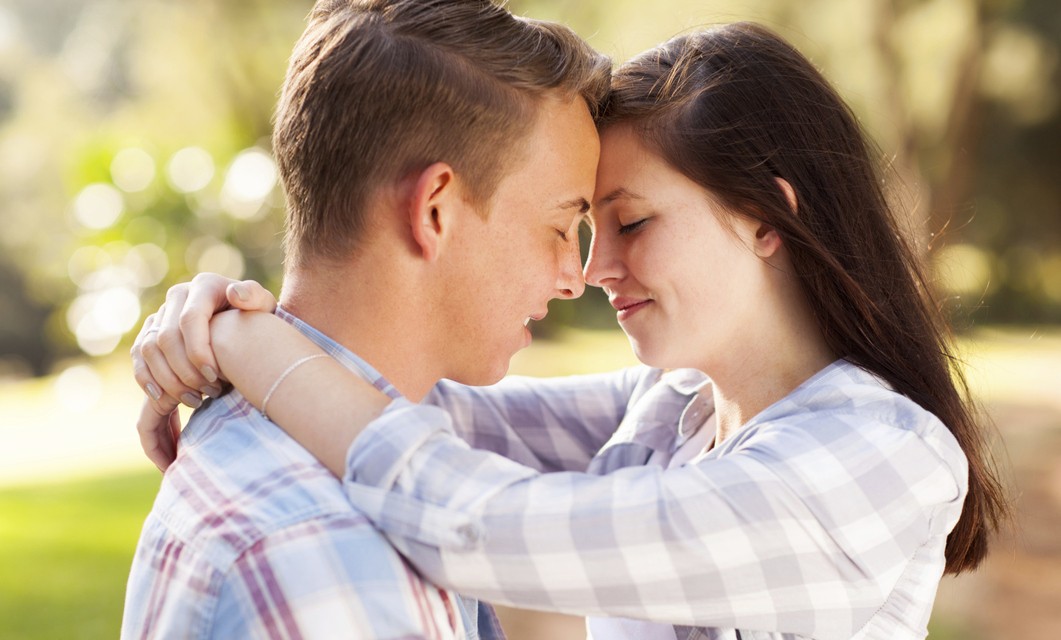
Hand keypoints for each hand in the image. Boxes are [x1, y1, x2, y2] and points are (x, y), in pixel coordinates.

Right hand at [130, 273, 276, 468]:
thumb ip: (256, 297)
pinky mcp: (150, 332)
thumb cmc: (256, 317)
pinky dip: (147, 379)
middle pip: (166, 337)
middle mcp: (178, 296)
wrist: (242, 321)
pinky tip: (163, 398)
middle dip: (185, 370)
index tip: (215, 376)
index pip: (190, 320)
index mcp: (204, 286)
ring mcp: (162, 313)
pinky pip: (139, 357)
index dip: (198, 351)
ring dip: (169, 379)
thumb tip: (235, 294)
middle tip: (210, 392)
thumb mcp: (263, 306)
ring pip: (149, 349)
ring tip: (196, 399)